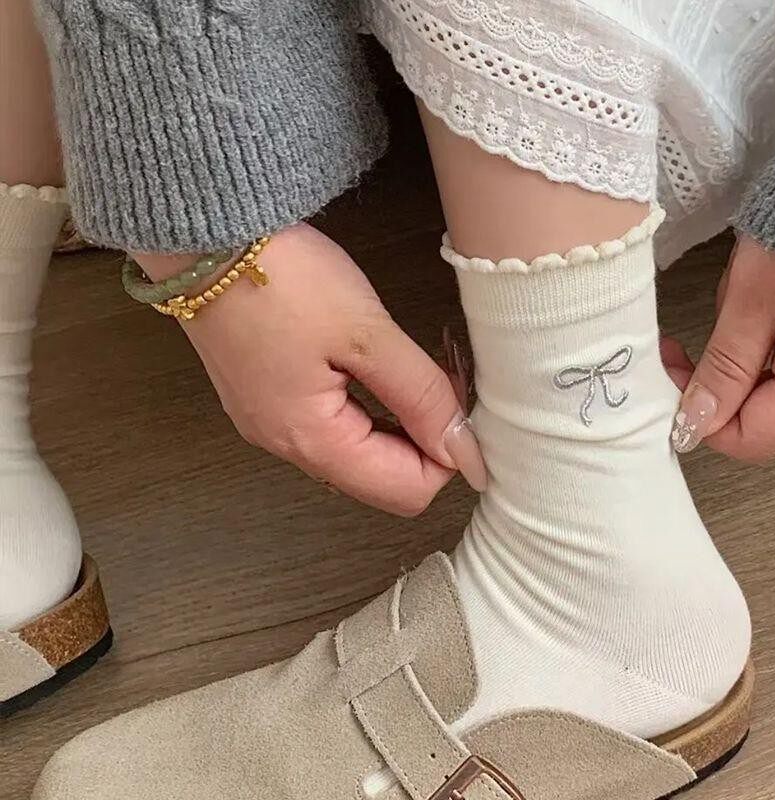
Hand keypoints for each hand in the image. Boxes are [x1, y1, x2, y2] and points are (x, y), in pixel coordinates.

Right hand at [137, 224, 485, 514]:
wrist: (205, 235)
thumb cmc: (278, 276)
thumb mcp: (367, 334)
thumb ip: (421, 396)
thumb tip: (464, 451)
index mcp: (311, 441)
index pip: (407, 492)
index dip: (448, 454)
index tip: (456, 400)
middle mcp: (287, 447)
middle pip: (382, 480)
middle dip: (424, 438)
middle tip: (437, 377)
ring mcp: (272, 425)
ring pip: (359, 454)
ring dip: (398, 422)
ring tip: (407, 366)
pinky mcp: (268, 400)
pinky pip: (333, 428)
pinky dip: (367, 408)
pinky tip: (372, 365)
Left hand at [663, 236, 774, 460]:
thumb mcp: (759, 292)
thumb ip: (729, 361)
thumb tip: (694, 420)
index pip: (750, 437)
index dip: (699, 420)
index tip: (667, 380)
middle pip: (752, 417)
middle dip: (705, 390)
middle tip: (673, 355)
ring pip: (755, 393)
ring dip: (720, 368)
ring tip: (708, 324)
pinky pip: (767, 364)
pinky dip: (740, 349)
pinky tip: (736, 316)